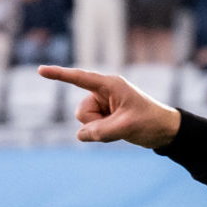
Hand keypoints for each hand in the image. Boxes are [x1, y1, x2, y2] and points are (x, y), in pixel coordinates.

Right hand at [37, 65, 180, 148]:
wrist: (165, 131)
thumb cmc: (150, 123)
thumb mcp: (126, 127)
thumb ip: (100, 132)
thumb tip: (80, 136)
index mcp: (110, 85)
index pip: (79, 79)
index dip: (59, 75)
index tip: (40, 70)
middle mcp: (103, 91)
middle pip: (81, 112)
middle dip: (95, 124)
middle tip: (120, 124)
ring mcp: (103, 104)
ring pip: (85, 122)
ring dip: (100, 130)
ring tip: (121, 128)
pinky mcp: (105, 115)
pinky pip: (92, 128)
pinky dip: (102, 134)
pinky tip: (119, 131)